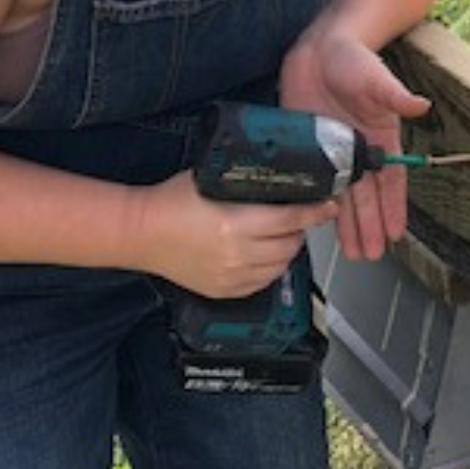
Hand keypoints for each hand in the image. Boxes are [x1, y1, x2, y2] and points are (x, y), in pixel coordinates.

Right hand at [132, 170, 335, 297]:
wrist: (140, 233)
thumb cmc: (170, 202)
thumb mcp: (212, 180)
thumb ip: (245, 183)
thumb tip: (280, 178)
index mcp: (235, 223)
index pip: (291, 220)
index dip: (314, 212)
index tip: (329, 205)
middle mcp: (236, 254)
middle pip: (290, 245)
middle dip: (299, 230)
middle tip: (297, 217)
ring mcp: (230, 276)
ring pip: (280, 266)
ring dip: (286, 250)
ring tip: (280, 236)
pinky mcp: (223, 291)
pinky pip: (262, 283)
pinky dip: (270, 269)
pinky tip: (264, 255)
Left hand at [280, 28, 428, 261]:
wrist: (320, 48)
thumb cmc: (353, 59)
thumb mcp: (376, 78)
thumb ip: (394, 95)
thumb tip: (420, 105)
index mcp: (380, 138)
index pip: (390, 181)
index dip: (393, 208)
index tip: (396, 234)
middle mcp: (358, 150)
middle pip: (366, 197)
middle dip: (369, 226)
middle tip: (369, 255)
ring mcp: (333, 151)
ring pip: (342, 195)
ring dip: (347, 223)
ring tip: (351, 252)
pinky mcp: (309, 146)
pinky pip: (315, 181)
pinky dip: (318, 202)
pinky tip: (318, 221)